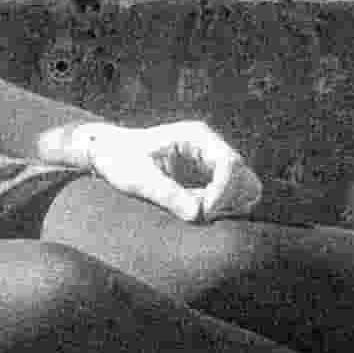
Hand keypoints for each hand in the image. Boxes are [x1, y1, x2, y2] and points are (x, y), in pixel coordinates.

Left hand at [76, 119, 262, 223]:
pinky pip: (228, 200)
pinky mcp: (206, 181)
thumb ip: (167, 194)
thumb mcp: (137, 177)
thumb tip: (198, 216)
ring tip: (194, 213)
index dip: (223, 192)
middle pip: (246, 178)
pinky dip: (218, 211)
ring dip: (227, 208)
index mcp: (197, 137)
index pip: (230, 164)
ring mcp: (211, 165)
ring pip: (244, 191)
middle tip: (200, 214)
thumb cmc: (118, 159)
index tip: (204, 212)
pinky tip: (192, 213)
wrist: (107, 154)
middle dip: (229, 201)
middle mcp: (210, 149)